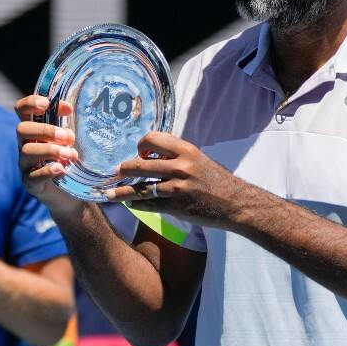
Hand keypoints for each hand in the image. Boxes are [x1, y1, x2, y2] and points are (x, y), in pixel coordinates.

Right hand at [14, 95, 81, 218]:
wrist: (70, 195)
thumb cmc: (70, 160)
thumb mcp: (70, 140)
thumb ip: (71, 125)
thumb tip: (85, 108)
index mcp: (33, 130)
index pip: (21, 109)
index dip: (30, 103)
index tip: (47, 103)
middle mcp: (25, 145)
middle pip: (22, 129)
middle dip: (45, 129)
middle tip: (68, 136)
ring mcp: (25, 164)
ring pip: (27, 151)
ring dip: (50, 150)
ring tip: (71, 154)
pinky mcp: (30, 183)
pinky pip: (33, 176)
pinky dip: (48, 171)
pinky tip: (62, 169)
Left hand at [107, 131, 251, 229]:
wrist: (236, 203)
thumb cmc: (216, 179)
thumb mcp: (197, 159)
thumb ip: (175, 155)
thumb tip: (148, 155)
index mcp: (186, 150)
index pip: (152, 139)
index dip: (141, 145)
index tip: (139, 153)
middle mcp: (181, 167)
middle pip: (140, 164)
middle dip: (125, 169)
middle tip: (117, 172)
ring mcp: (177, 188)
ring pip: (140, 188)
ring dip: (121, 191)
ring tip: (109, 193)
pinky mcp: (176, 207)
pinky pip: (148, 204)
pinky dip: (136, 204)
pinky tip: (129, 203)